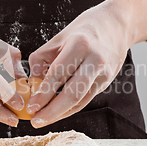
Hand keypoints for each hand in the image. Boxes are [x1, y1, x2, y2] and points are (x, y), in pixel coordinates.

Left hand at [26, 0, 130, 127]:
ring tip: (43, 120)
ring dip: (60, 113)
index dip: (43, 93)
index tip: (31, 106)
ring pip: (80, 100)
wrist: (116, 25)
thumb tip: (32, 86)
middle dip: (52, 111)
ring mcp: (103, 72)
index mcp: (79, 45)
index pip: (58, 74)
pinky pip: (86, 100)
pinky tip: (57, 113)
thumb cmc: (83, 30)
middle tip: (36, 121)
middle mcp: (95, 60)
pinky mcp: (106, 81)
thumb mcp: (58, 38)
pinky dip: (70, 109)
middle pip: (73, 92)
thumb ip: (42, 60)